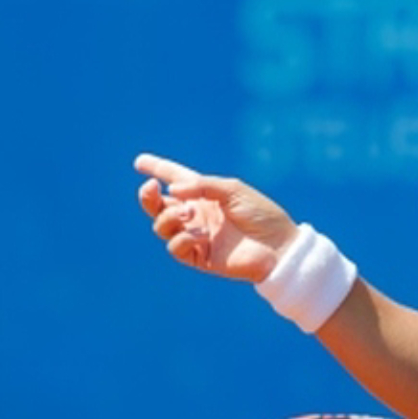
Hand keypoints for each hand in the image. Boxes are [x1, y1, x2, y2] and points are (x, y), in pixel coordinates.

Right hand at [134, 153, 298, 282]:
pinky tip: (200, 235)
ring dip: (167, 218)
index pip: (176, 179)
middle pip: (160, 206)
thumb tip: (171, 190)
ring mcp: (196, 235)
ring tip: (187, 215)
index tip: (139, 161)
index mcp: (205, 194)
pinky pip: (175, 248)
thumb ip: (201, 185)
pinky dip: (182, 239)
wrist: (277, 246)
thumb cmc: (260, 213)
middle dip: (148, 197)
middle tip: (151, 188)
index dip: (158, 169)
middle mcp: (197, 214)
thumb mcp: (232, 189)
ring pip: (161, 227)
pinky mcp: (199, 257)